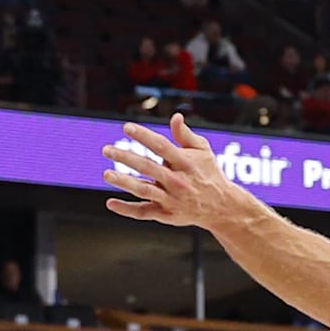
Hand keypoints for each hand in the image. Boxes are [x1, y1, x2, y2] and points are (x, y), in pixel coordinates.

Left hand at [101, 113, 251, 229]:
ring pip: (144, 190)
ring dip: (124, 182)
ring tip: (107, 174)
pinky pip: (144, 212)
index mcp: (186, 162)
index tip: (126, 127)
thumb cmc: (209, 173)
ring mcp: (172, 199)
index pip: (161, 146)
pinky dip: (127, 209)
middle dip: (125, 158)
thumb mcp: (203, 151)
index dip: (143, 136)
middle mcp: (178, 180)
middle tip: (107, 150)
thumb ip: (185, 135)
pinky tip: (111, 203)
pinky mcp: (167, 214)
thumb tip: (175, 116)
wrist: (222, 206)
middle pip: (148, 167)